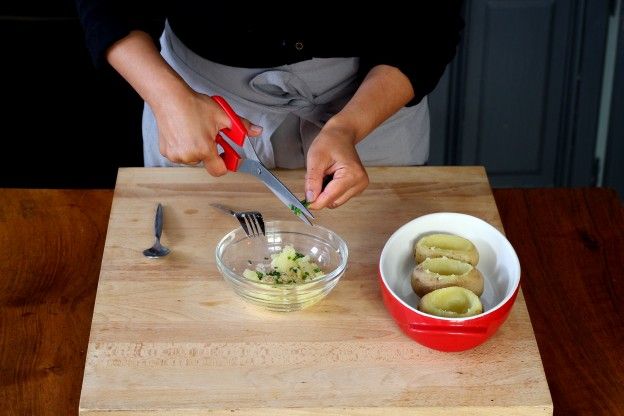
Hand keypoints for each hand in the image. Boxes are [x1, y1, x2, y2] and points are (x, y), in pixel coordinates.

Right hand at [104, 31, 261, 175]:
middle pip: (206, 161)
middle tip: (209, 135)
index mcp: (204, 149)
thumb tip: (256, 131)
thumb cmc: (192, 105)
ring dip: (196, 149)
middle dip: (210, 150)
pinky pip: (180, 154)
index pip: (219, 170)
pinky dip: (184, 147)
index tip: (227, 156)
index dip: (226, 164)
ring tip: (195, 131)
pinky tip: (184, 133)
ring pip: (193, 158)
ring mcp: (176, 155)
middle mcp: (189, 155)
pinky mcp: (166, 152)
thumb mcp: (222, 115)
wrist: (169, 97)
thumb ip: (242, 127)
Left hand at [304, 121, 368, 208]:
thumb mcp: (315, 158)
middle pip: (333, 202)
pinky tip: (330, 177)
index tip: (304, 202)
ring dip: (325, 192)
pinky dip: (330, 191)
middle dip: (320, 194)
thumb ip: (312, 181)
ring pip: (335, 201)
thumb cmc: (329, 142)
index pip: (330, 197)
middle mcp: (359, 183)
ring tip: (324, 174)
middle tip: (316, 176)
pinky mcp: (356, 188)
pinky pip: (338, 197)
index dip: (315, 202)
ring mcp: (359, 186)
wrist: (341, 135)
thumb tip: (310, 199)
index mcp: (352, 175)